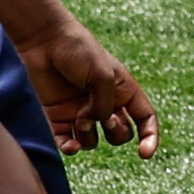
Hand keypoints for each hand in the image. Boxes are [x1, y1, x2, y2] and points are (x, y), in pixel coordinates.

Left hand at [16, 19, 160, 163]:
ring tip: (80, 119)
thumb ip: (104, 105)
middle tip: (106, 119)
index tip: (145, 153)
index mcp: (122, 90)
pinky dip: (71, 148)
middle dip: (116, 133)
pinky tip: (71, 146)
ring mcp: (80, 112)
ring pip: (93, 142)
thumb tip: (95, 124)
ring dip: (90, 137)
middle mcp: (104, 104)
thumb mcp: (102, 75)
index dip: (149, 137)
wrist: (43, 40)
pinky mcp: (57, 117)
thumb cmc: (78, 51)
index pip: (144, 119)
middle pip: (120, 135)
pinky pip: (67, 143)